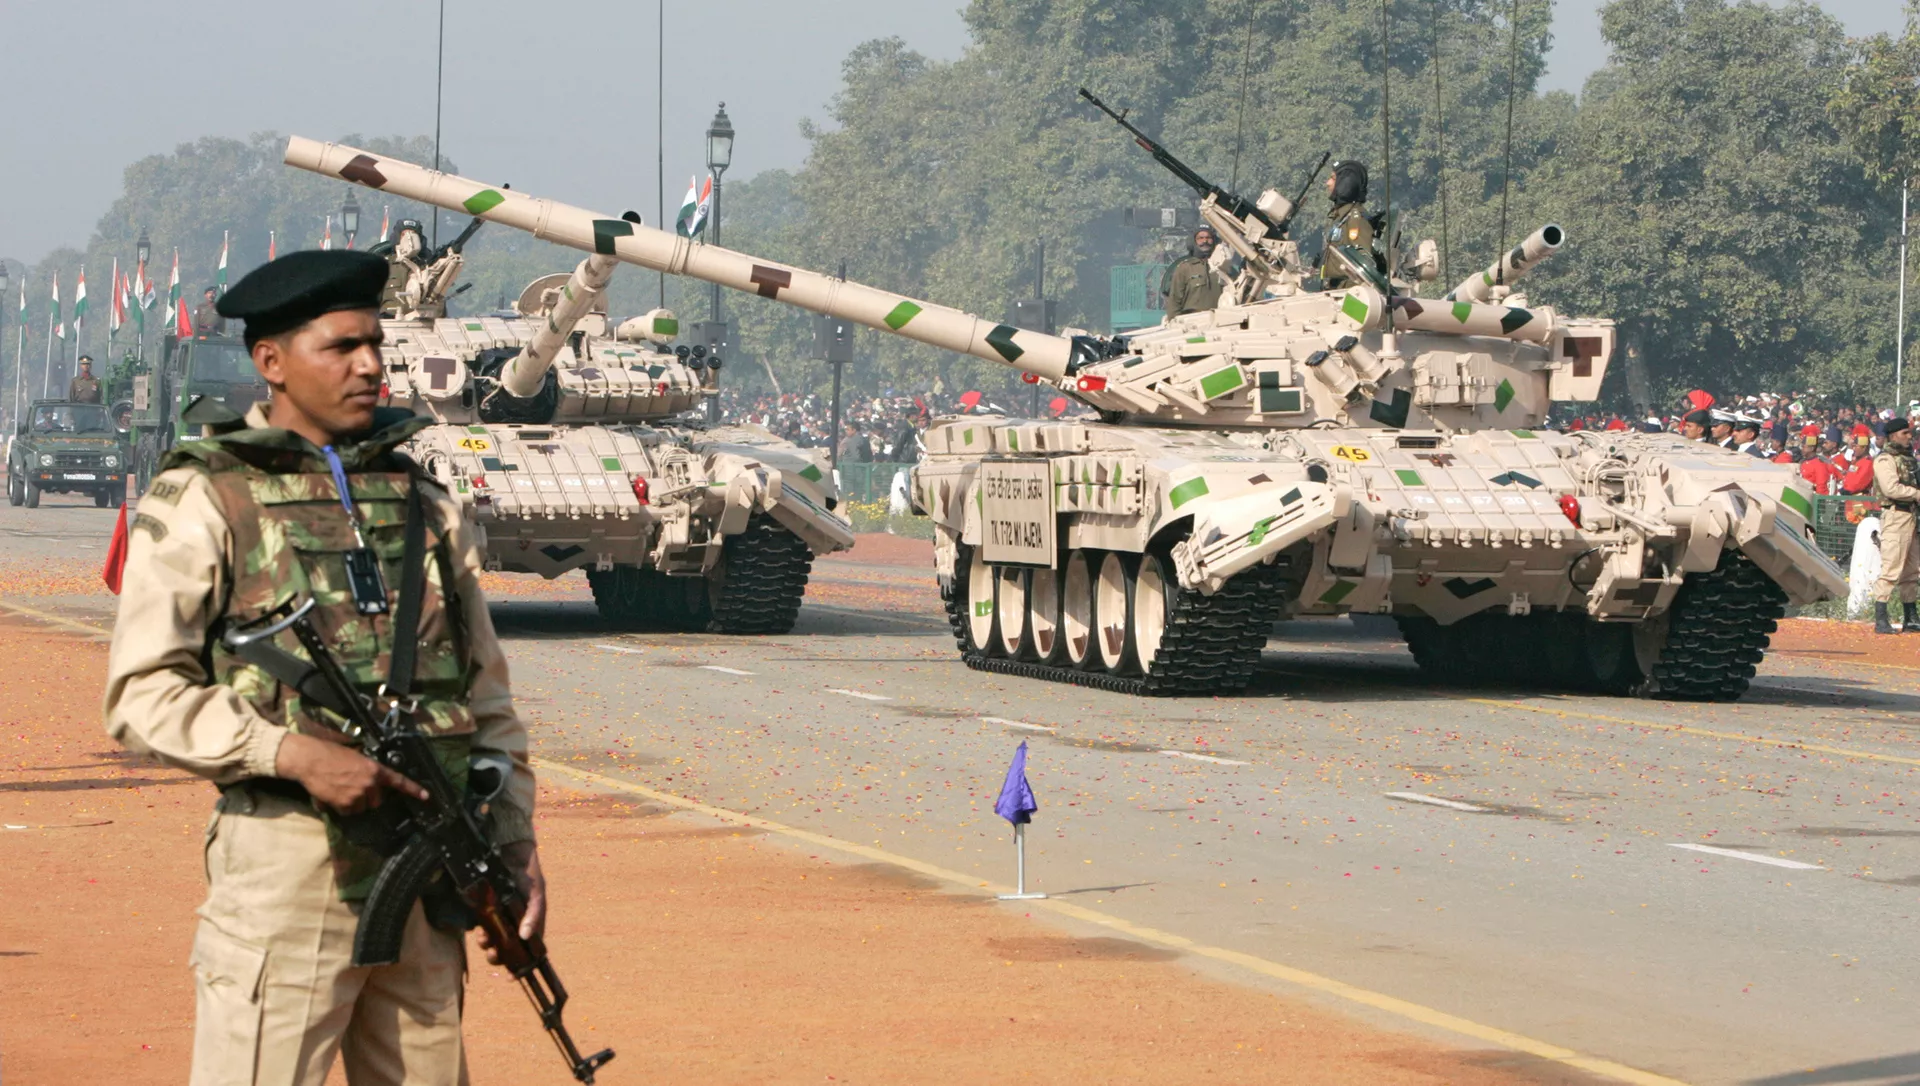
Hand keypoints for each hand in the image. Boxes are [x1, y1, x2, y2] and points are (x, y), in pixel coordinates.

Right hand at [273, 731, 427, 813]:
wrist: (311, 759)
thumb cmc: (331, 755)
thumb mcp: (356, 758)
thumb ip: (367, 771)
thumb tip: (370, 783)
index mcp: (375, 769)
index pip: (398, 781)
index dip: (413, 789)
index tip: (426, 797)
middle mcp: (370, 783)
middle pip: (376, 801)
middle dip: (368, 798)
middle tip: (353, 789)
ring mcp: (358, 795)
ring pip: (361, 808)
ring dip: (353, 803)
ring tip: (340, 790)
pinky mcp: (344, 804)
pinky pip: (347, 812)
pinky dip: (340, 807)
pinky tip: (332, 795)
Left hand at [478, 841, 545, 964]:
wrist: (512, 854)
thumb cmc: (529, 876)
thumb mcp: (536, 895)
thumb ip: (533, 915)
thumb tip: (526, 937)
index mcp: (530, 923)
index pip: (527, 949)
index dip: (521, 964)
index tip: (513, 976)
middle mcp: (515, 923)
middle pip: (507, 948)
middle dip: (499, 956)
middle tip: (493, 955)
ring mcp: (500, 917)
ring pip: (493, 939)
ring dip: (488, 945)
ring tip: (484, 941)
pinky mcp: (486, 909)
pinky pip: (483, 926)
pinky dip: (481, 932)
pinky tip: (480, 931)